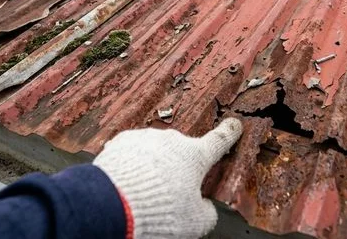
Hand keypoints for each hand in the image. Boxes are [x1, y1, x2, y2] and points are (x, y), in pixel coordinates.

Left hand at [93, 118, 242, 238]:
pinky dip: (132, 165)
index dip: (228, 134)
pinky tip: (127, 183)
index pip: (218, 141)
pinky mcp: (122, 142)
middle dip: (179, 168)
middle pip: (182, 152)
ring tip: (144, 193)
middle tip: (171, 193)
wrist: (113, 204)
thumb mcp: (194, 222)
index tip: (234, 125)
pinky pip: (132, 153)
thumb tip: (206, 209)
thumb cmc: (158, 212)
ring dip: (154, 167)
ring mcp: (146, 139)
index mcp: (196, 156)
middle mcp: (172, 142)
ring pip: (155, 152)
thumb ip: (206, 213)